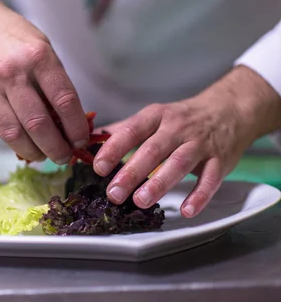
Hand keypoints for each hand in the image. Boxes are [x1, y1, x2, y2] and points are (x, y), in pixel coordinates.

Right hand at [0, 0, 89, 163]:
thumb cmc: (13, 38)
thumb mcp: (42, 49)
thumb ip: (55, 83)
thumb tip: (69, 123)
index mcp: (37, 57)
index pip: (64, 101)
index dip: (76, 127)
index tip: (81, 141)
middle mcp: (13, 74)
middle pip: (39, 124)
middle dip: (56, 148)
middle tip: (64, 157)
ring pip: (15, 134)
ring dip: (34, 152)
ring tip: (45, 156)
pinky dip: (15, 143)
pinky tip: (26, 144)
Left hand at [93, 65, 280, 217]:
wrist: (229, 110)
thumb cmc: (182, 118)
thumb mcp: (153, 116)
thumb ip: (124, 129)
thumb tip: (91, 139)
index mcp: (156, 116)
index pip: (131, 130)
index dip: (114, 148)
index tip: (98, 166)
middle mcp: (177, 128)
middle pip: (152, 150)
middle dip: (131, 172)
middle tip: (113, 193)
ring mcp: (200, 144)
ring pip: (178, 164)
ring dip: (159, 183)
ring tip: (140, 201)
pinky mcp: (220, 161)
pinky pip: (210, 180)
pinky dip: (199, 196)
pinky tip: (187, 211)